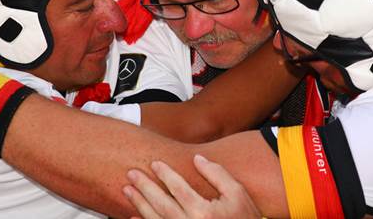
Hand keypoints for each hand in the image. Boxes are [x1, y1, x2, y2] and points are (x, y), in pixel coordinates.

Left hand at [123, 154, 260, 218]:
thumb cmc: (245, 218)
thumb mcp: (238, 193)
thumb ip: (217, 174)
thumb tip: (197, 159)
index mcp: (203, 213)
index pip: (177, 189)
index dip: (165, 174)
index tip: (154, 163)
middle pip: (160, 204)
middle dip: (145, 187)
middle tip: (131, 174)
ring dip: (139, 204)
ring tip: (128, 190)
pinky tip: (133, 216)